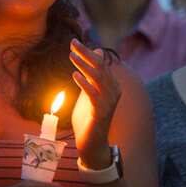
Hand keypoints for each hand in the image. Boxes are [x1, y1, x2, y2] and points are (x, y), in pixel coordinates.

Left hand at [70, 39, 121, 166]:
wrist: (92, 144)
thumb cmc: (89, 118)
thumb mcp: (89, 92)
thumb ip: (91, 74)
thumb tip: (96, 51)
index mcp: (112, 85)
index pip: (101, 63)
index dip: (88, 52)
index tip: (74, 42)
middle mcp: (114, 91)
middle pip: (101, 67)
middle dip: (86, 54)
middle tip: (72, 43)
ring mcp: (109, 102)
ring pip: (98, 78)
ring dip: (84, 65)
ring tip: (71, 56)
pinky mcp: (101, 113)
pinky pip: (94, 95)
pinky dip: (85, 84)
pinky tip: (74, 75)